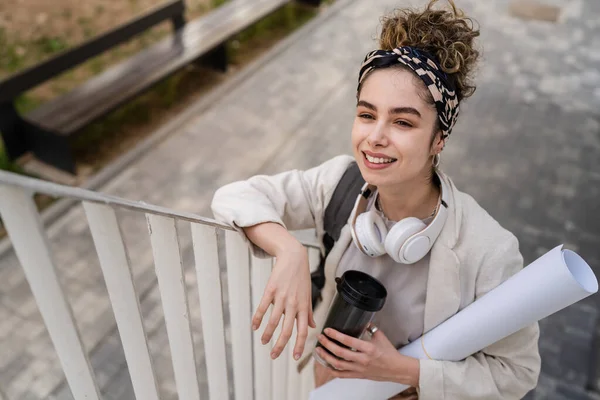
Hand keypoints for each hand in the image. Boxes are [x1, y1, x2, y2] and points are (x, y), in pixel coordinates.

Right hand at [252, 240, 315, 359]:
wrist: (294, 257)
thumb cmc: (301, 277)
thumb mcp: (308, 295)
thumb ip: (309, 312)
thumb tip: (313, 326)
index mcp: (303, 307)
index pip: (303, 330)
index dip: (299, 345)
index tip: (295, 357)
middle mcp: (294, 304)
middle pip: (287, 330)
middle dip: (280, 345)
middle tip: (273, 355)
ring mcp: (282, 297)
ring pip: (274, 321)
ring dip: (268, 334)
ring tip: (263, 342)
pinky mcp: (271, 290)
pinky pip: (263, 307)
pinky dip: (258, 318)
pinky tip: (254, 326)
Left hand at [315, 326, 419, 386]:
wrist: (396, 369)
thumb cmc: (390, 353)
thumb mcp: (380, 336)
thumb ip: (370, 327)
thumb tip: (362, 319)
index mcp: (368, 348)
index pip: (348, 341)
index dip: (335, 335)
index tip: (327, 330)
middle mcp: (362, 359)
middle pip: (340, 352)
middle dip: (327, 344)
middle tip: (320, 338)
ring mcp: (359, 369)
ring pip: (338, 364)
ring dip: (326, 357)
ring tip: (318, 350)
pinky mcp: (358, 375)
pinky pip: (342, 375)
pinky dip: (332, 370)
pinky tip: (326, 364)